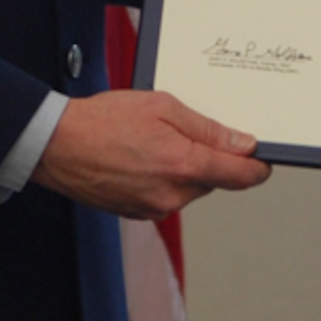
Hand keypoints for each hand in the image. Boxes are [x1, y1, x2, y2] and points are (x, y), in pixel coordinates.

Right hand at [33, 89, 270, 220]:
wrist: (56, 145)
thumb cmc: (104, 120)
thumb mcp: (162, 106)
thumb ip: (207, 128)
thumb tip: (242, 144)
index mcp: (183, 167)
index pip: (240, 176)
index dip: (257, 167)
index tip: (263, 159)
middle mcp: (172, 196)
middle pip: (213, 179)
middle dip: (209, 157)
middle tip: (186, 128)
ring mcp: (153, 208)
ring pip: (189, 187)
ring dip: (184, 167)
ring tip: (154, 139)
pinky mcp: (137, 213)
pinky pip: (166, 195)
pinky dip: (163, 177)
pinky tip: (142, 155)